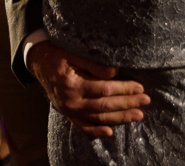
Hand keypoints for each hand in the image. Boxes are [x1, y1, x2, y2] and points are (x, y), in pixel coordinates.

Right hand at [26, 41, 149, 136]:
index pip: (105, 89)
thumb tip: (115, 72)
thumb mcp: (74, 53)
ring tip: (137, 115)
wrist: (38, 63)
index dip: (124, 89)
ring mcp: (69, 110)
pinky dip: (96, 131)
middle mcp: (71, 101)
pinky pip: (83, 126)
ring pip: (98, 118)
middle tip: (145, 101)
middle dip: (127, 104)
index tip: (140, 87)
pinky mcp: (68, 113)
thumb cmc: (58, 54)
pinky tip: (109, 131)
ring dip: (119, 118)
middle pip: (105, 106)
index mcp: (73, 84)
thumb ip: (94, 64)